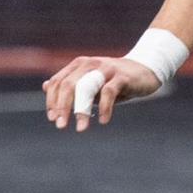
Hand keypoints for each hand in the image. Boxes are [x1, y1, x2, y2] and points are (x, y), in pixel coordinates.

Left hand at [43, 55, 161, 131]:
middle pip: (68, 85)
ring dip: (81, 110)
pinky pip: (109, 92)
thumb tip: (46, 87)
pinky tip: (103, 121)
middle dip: (62, 107)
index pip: (58, 82)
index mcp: (79, 65)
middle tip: (61, 126)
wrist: (146, 69)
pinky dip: (104, 108)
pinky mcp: (122, 76)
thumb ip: (71, 85)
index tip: (53, 119)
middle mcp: (90, 64)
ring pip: (86, 88)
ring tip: (81, 128)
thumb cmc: (115, 79)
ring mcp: (106, 69)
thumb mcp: (91, 82)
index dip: (52, 101)